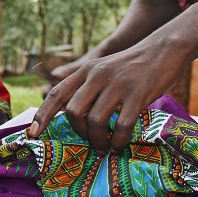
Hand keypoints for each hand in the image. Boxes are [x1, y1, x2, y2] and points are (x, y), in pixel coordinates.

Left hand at [28, 41, 190, 152]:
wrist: (164, 48)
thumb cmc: (134, 65)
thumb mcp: (105, 69)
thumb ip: (89, 86)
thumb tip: (74, 114)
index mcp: (87, 70)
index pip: (57, 93)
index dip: (42, 115)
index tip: (33, 133)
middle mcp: (97, 75)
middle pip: (73, 111)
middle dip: (78, 132)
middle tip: (91, 141)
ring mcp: (117, 84)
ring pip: (94, 121)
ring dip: (98, 141)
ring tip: (106, 148)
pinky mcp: (137, 94)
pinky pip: (121, 125)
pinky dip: (118, 141)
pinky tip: (120, 146)